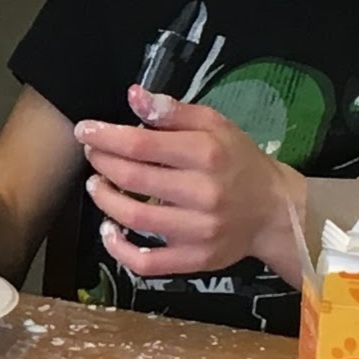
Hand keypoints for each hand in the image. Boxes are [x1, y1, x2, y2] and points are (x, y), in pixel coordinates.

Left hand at [74, 85, 305, 278]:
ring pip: (135, 218)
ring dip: (104, 201)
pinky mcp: (195, 259)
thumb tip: (134, 96)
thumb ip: (173, 111)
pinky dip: (119, 249)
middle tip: (92, 155)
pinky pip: (147, 263)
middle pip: (134, 178)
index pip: (142, 144)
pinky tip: (109, 230)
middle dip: (102, 163)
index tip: (84, 131)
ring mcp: (199, 230)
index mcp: (207, 154)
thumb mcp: (216, 125)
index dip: (105, 137)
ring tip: (96, 185)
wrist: (274, 210)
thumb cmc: (240, 162)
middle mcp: (203, 193)